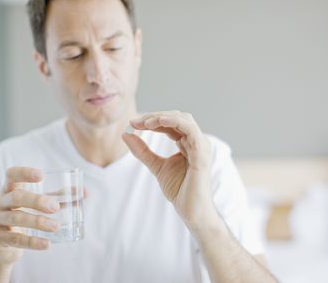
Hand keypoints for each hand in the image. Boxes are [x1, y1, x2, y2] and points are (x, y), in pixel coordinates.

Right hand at [0, 167, 59, 266]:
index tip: (41, 175)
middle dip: (37, 201)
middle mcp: (0, 201)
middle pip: (17, 197)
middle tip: (55, 207)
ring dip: (38, 222)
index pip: (12, 175)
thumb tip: (85, 192)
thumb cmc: (26, 214)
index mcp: (10, 188)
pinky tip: (47, 244)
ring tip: (56, 226)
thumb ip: (61, 197)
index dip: (25, 173)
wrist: (5, 243)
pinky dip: (32, 242)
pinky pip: (15, 239)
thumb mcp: (41, 204)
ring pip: (16, 218)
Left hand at [122, 111, 217, 227]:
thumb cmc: (179, 189)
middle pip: (176, 117)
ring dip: (163, 117)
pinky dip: (175, 122)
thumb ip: (142, 151)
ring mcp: (201, 146)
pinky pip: (190, 130)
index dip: (152, 120)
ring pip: (184, 119)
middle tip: (136, 122)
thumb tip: (125, 134)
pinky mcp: (202, 153)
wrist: (191, 210)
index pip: (170, 124)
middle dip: (155, 116)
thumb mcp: (156, 166)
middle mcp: (196, 141)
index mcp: (188, 143)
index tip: (132, 123)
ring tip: (145, 122)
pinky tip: (160, 122)